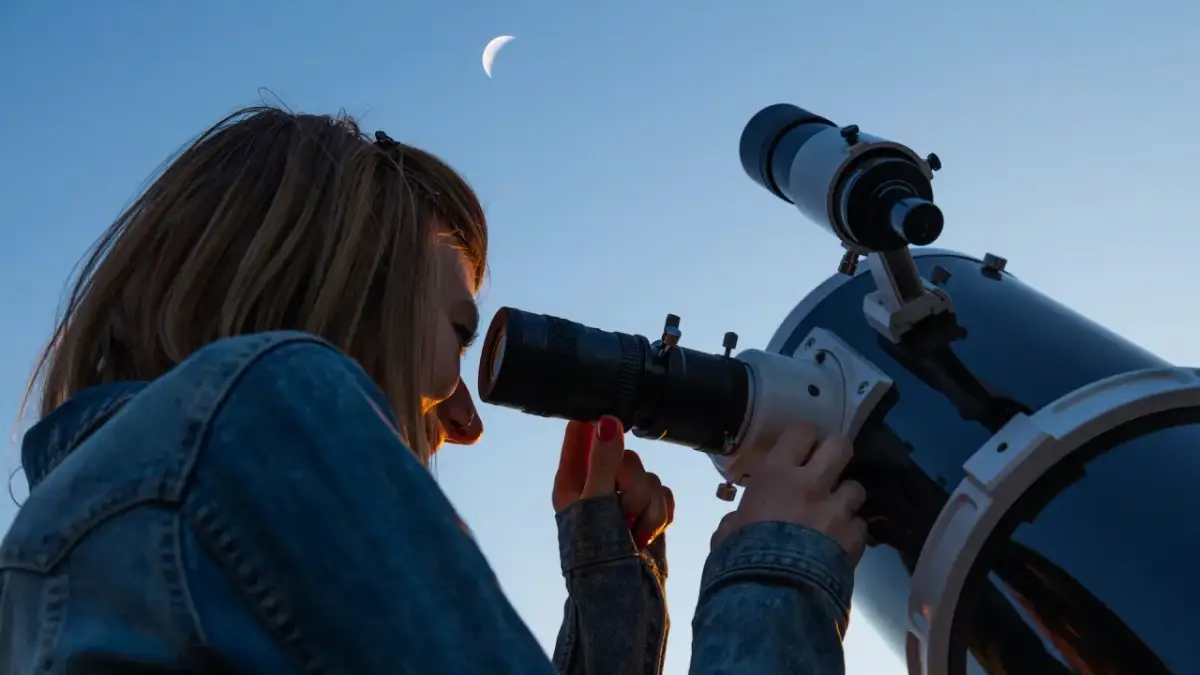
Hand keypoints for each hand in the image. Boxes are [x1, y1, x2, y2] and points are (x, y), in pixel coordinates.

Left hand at [553, 416, 674, 549]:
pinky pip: (666, 492)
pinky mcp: (649, 511)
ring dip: (648, 507)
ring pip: (650, 475)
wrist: (626, 599)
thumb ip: (604, 462)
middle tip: (624, 512)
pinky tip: (647, 534)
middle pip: (626, 454)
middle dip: (633, 485)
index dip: (597, 421)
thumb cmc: (596, 559)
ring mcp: (625, 498)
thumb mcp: (596, 506)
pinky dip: (662, 515)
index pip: (580, 433)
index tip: (613, 420)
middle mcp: (598, 485)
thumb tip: (607, 421)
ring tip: (634, 533)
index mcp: (572, 479)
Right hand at [710, 422, 867, 564]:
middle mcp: (811, 483)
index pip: (801, 432)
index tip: (802, 449)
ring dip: (846, 497)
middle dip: (836, 455)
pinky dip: (852, 532)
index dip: (806, 438)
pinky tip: (841, 544)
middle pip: (840, 446)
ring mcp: (837, 509)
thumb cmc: (741, 558)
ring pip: (857, 487)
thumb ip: (736, 522)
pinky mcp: (855, 536)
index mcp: (776, 475)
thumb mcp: (727, 534)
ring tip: (835, 513)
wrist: (772, 594)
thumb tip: (736, 524)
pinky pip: (861, 525)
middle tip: (827, 470)